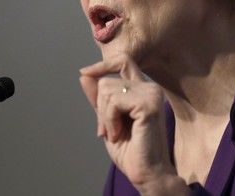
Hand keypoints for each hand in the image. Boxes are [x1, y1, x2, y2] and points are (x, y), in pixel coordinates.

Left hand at [79, 54, 187, 194]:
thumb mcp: (107, 120)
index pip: (123, 61)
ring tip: (116, 133)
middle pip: (106, 80)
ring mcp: (151, 94)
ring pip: (107, 90)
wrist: (146, 173)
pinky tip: (119, 134)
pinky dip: (110, 120)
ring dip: (105, 117)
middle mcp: (149, 88)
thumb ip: (98, 98)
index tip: (84, 73)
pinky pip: (114, 102)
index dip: (102, 65)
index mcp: (142, 89)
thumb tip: (84, 75)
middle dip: (100, 107)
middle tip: (109, 130)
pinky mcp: (149, 105)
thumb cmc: (130, 150)